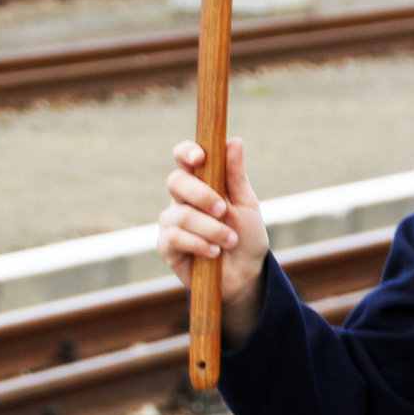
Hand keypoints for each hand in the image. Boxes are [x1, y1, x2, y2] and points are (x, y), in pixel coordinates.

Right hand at [158, 137, 269, 344]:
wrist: (245, 273)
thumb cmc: (246, 235)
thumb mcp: (247, 204)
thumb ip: (236, 175)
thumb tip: (233, 140)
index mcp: (201, 182)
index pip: (185, 157)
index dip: (187, 152)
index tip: (199, 156)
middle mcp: (182, 199)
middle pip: (176, 181)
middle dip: (201, 194)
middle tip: (222, 209)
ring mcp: (171, 222)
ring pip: (181, 215)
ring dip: (211, 229)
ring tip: (229, 241)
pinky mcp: (167, 246)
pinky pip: (175, 237)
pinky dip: (200, 244)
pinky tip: (213, 253)